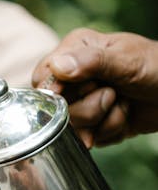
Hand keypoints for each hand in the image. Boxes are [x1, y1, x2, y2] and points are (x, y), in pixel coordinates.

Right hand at [32, 28, 157, 147]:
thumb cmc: (157, 66)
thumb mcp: (126, 60)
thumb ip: (91, 62)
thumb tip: (57, 66)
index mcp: (75, 51)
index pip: (43, 77)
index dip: (58, 92)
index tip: (85, 90)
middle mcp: (74, 76)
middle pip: (56, 108)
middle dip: (89, 108)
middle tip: (113, 94)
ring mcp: (82, 101)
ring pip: (72, 126)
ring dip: (103, 120)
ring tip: (122, 103)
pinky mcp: (93, 123)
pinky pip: (88, 138)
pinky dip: (110, 130)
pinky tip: (123, 116)